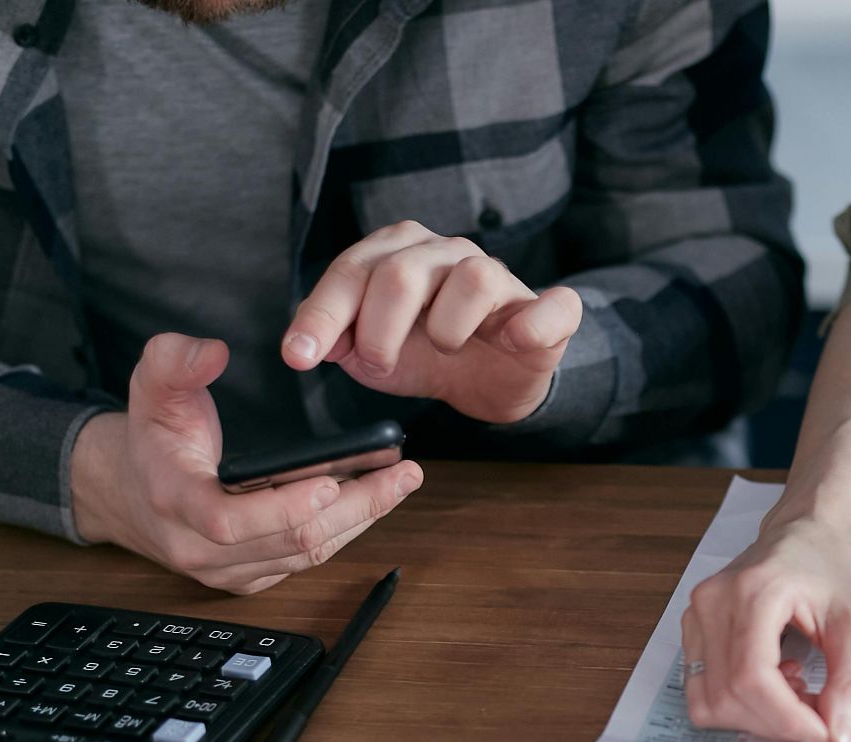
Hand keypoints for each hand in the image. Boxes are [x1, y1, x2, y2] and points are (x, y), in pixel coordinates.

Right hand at [71, 333, 422, 593]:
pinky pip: (306, 562)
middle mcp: (200, 548)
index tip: (331, 482)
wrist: (132, 492)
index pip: (229, 522)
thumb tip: (212, 352)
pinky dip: (345, 531)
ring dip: (360, 520)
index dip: (282, 508)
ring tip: (401, 482)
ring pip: (306, 556)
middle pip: (289, 543)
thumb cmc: (152, 438)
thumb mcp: (150, 387)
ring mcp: (229, 570)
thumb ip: (173, 361)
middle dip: (353, 509)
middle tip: (400, 474)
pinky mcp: (251, 577)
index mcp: (176, 503)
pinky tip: (374, 499)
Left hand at [280, 221, 582, 423]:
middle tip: (380, 364)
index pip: (352, 271)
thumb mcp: (371, 352)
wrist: (489, 380)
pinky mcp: (548, 311)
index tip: (299, 356)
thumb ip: (338, 340)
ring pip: (472, 279)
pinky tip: (511, 340)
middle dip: (378, 331)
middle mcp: (448, 252)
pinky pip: (551, 306)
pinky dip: (531, 325)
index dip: (322, 315)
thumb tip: (313, 344)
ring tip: (444, 349)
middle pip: (402, 274)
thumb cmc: (427, 354)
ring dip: (445, 329)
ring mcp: (501, 277)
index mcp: (400, 252)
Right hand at [680, 518, 850, 741]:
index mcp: (754, 591)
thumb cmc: (830, 566)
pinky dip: (739, 703)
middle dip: (776, 723)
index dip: (788, 719)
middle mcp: (713, 602)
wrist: (805, 530)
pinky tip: (774, 681)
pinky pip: (702, 689)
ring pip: (708, 701)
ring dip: (755, 717)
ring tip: (795, 691)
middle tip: (817, 715)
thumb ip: (850, 683)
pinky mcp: (691, 629)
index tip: (824, 735)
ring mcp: (695, 615)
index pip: (752, 678)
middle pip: (727, 696)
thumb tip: (838, 739)